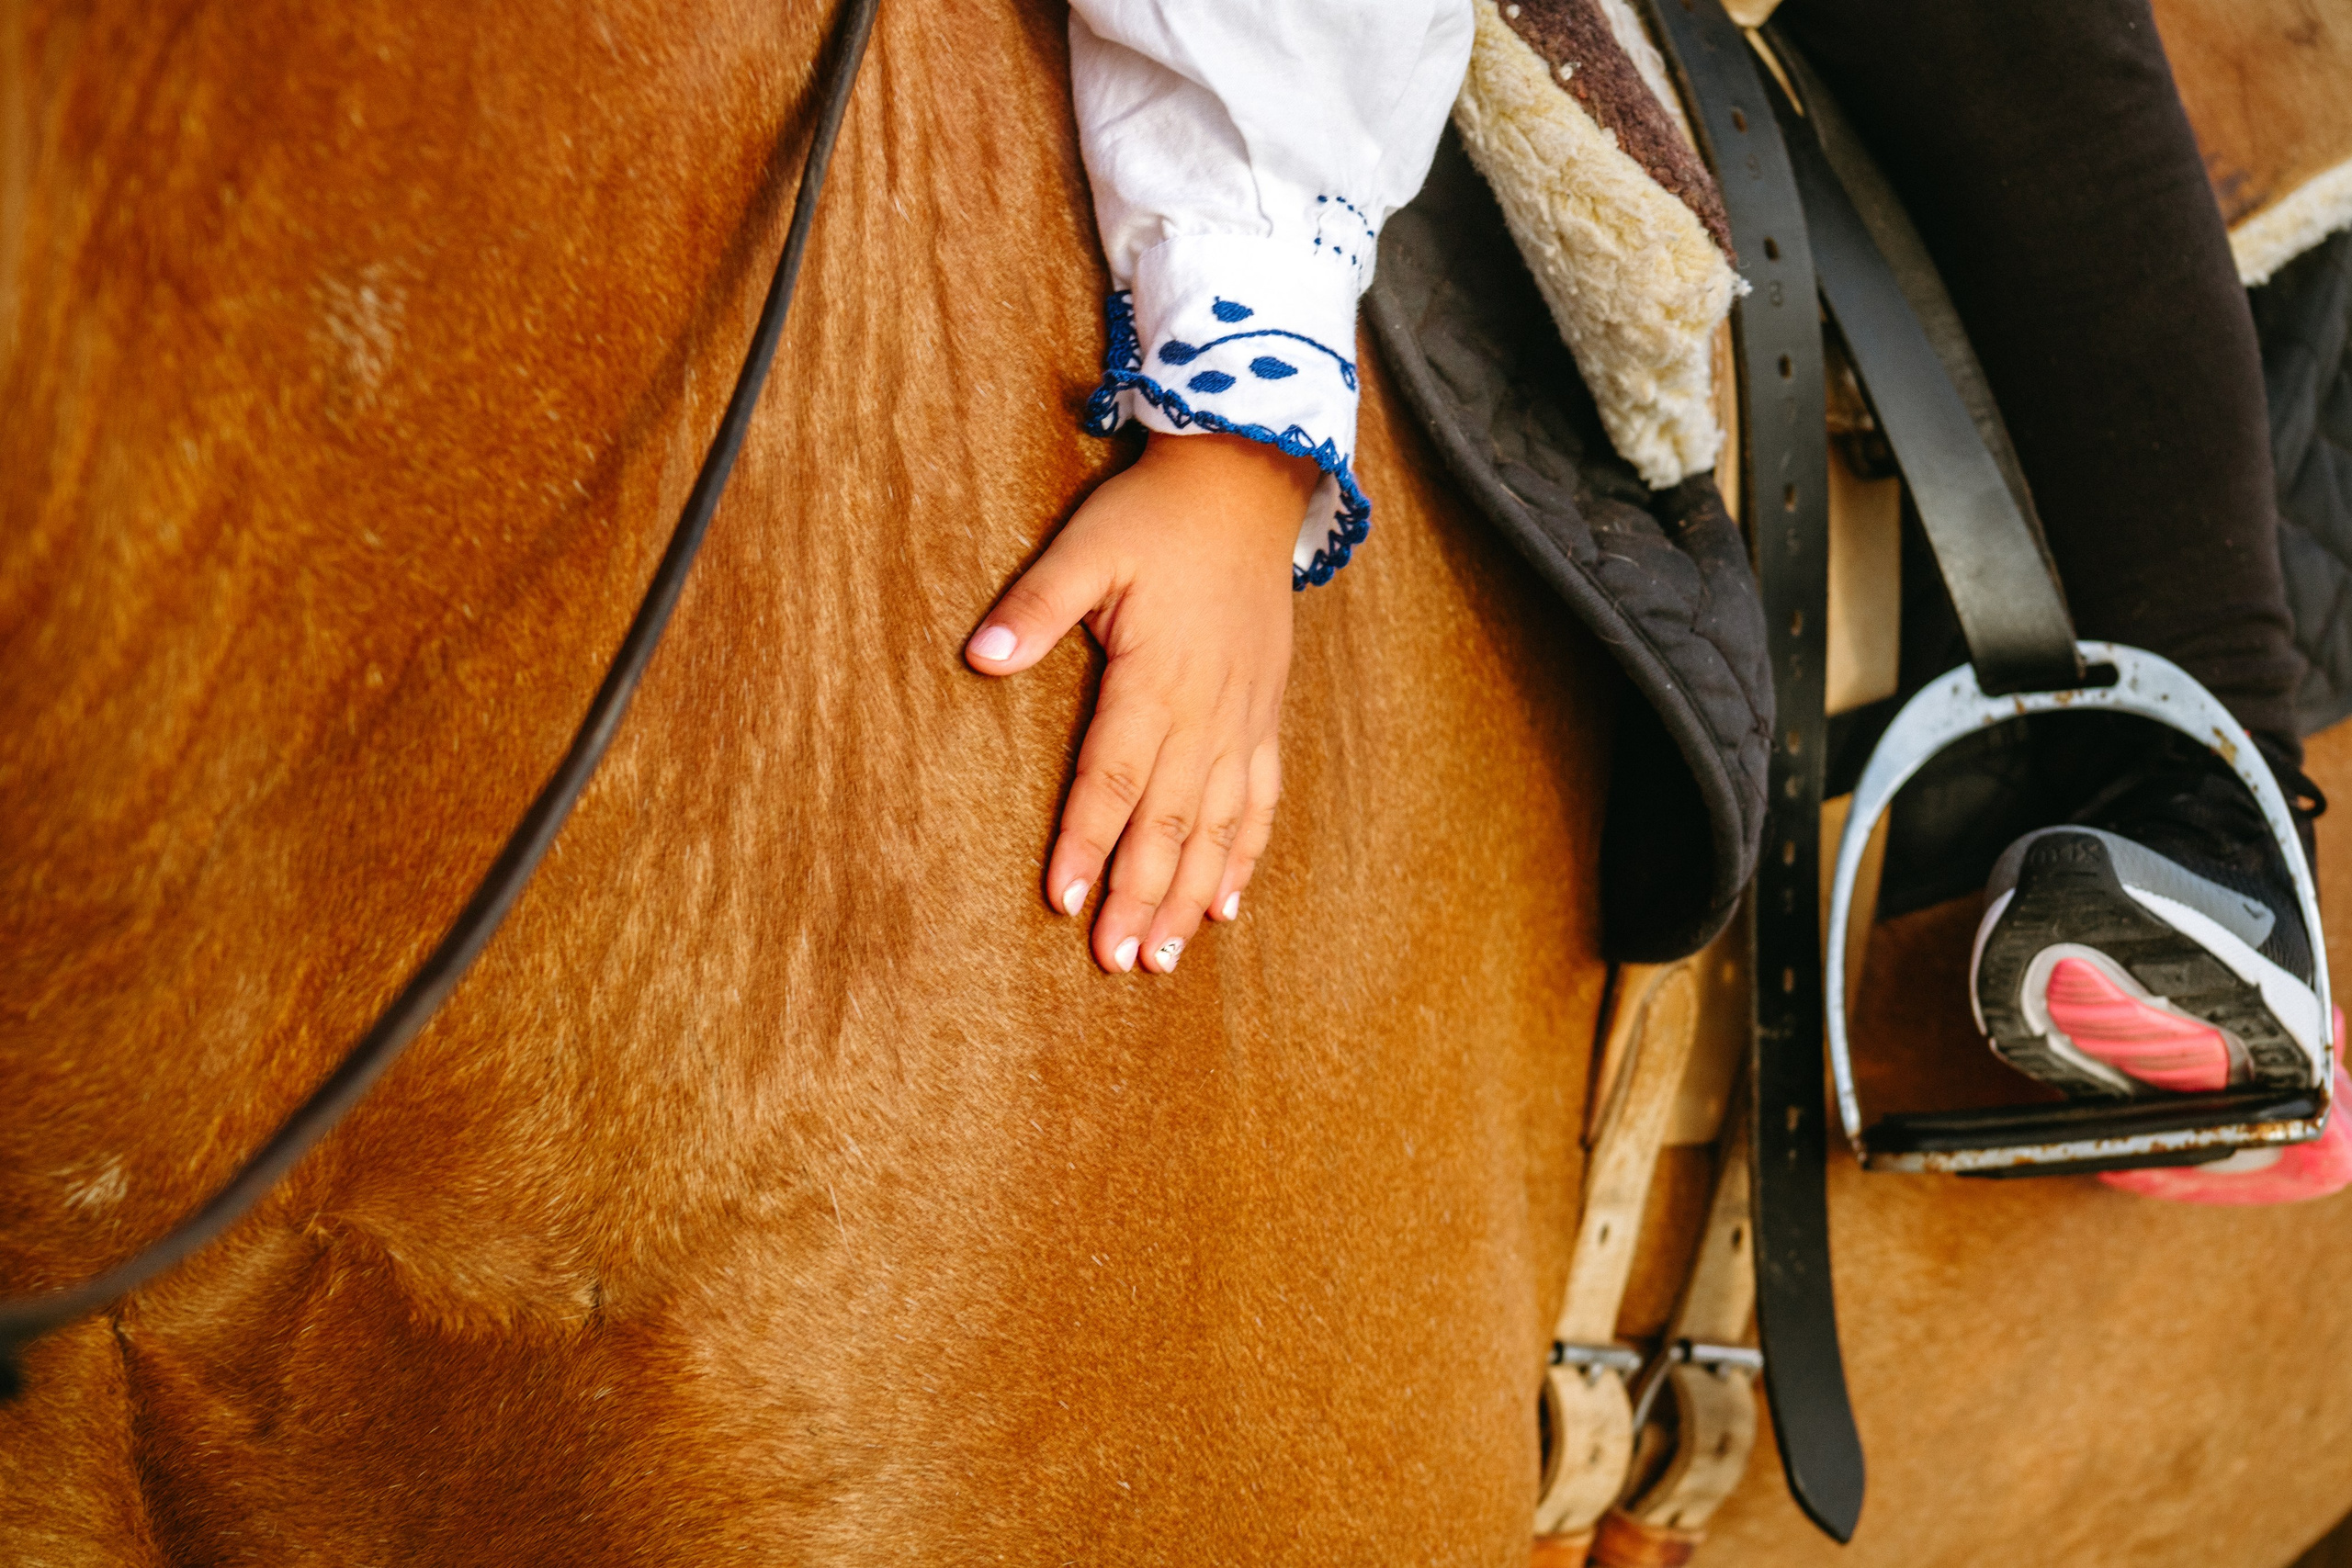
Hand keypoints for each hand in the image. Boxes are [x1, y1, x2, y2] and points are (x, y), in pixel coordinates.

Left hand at [966, 431, 1318, 973]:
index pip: (1113, 779)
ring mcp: (1242, 720)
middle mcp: (1205, 713)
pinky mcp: (1265, 716)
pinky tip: (1226, 906)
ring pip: (1217, 828)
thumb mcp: (1086, 548)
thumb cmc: (1155, 518)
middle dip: (1142, 896)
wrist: (1246, 487)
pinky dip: (1245, 857)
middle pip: (1168, 822)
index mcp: (1155, 680)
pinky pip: (1260, 801)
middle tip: (1118, 960)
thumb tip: (979, 656)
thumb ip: (1037, 606)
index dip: (1088, 842)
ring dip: (1190, 896)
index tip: (1065, 900)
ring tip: (1166, 959)